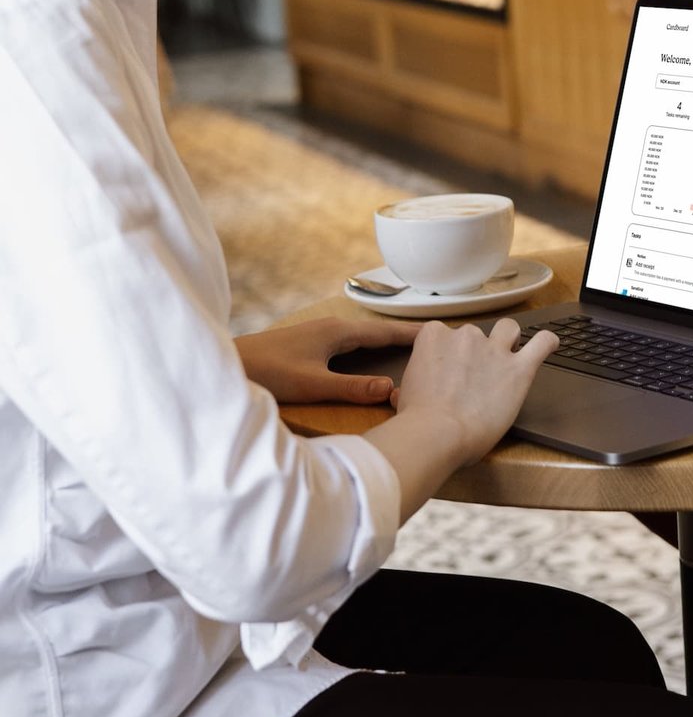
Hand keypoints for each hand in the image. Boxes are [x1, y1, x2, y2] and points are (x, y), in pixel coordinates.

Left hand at [235, 317, 418, 404]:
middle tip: (435, 343)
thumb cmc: (267, 373)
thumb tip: (391, 389)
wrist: (230, 365)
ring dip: (386, 341)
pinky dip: (369, 348)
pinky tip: (369, 357)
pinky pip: (350, 343)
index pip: (385, 331)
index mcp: (337, 332)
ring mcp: (319, 334)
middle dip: (405, 336)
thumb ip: (352, 388)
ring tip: (410, 350)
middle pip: (377, 331)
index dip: (412, 334)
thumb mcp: (313, 385)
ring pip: (363, 336)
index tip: (439, 334)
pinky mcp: (310, 344)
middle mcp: (331, 327)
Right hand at [391, 318, 558, 467]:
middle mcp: (465, 336)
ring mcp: (494, 350)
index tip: (448, 372)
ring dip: (509, 341)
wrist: (437, 433)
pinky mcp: (519, 369)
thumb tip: (406, 393)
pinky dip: (548, 342)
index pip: (444, 335)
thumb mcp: (404, 393)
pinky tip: (550, 345)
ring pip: (509, 330)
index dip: (448, 354)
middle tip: (474, 380)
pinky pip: (542, 343)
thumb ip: (413, 382)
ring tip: (507, 362)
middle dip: (476, 352)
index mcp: (434, 337)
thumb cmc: (417, 420)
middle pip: (475, 335)